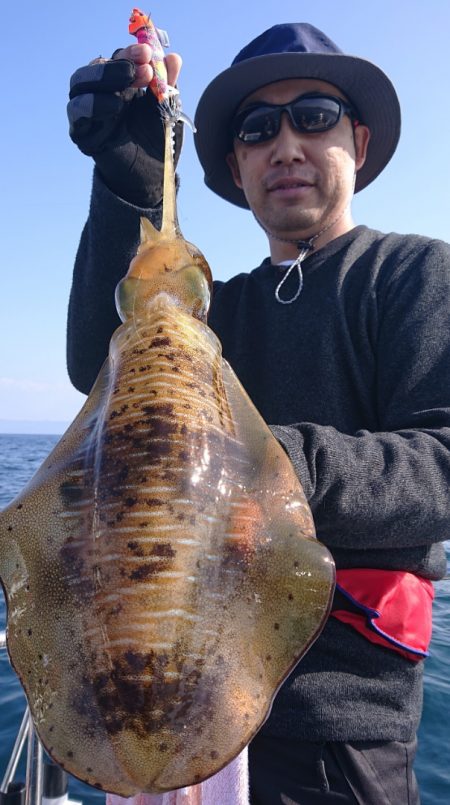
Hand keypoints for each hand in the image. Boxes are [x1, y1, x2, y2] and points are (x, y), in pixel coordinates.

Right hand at [67, 44, 182, 206]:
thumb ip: (168, 86)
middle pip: (96, 66)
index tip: (148, 53)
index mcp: (121, 84)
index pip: (118, 58)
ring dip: (103, 79)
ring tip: (129, 86)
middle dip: (117, 63)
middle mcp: (101, 92)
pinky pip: (77, 112)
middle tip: (142, 69)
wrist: (151, 177)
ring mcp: (88, 111)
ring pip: (79, 83)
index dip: (131, 52)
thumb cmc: (158, 142)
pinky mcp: (82, 132)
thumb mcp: (167, 111)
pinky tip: (114, 106)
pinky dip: (92, 104)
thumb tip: (174, 58)